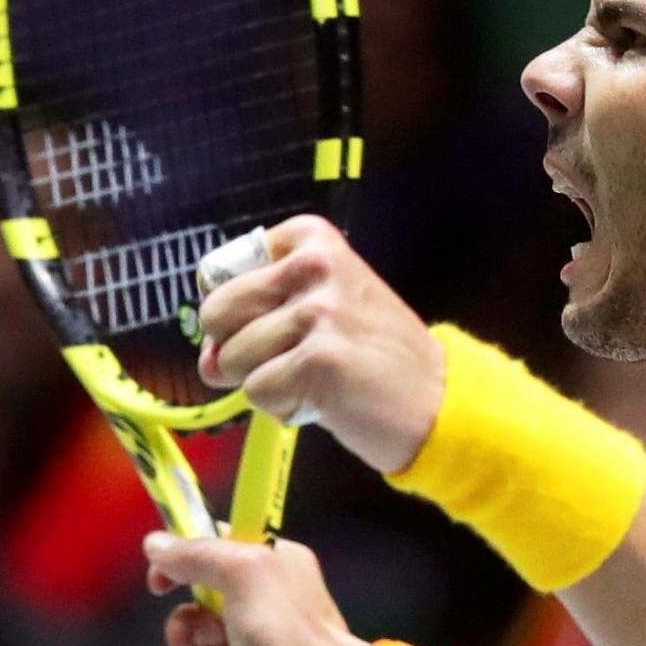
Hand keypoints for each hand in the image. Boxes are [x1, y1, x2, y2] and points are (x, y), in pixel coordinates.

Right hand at [146, 530, 368, 645]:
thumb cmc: (290, 634)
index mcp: (264, 573)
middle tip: (218, 640)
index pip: (205, 558)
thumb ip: (199, 554)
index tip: (161, 585)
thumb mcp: (246, 574)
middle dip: (191, 636)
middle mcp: (256, 615)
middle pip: (187, 620)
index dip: (178, 570)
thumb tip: (155, 544)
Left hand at [197, 215, 443, 472]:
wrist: (437, 399)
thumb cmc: (375, 354)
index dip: (235, 311)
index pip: (219, 272)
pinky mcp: (318, 361)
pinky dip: (282, 406)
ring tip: (316, 378)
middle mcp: (314, 266)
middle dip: (236, 347)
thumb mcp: (326, 304)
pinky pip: (257, 391)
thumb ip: (258, 314)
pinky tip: (323, 399)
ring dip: (266, 380)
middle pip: (217, 312)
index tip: (279, 321)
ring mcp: (318, 312)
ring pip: (233, 357)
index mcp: (312, 239)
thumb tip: (208, 361)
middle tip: (288, 357)